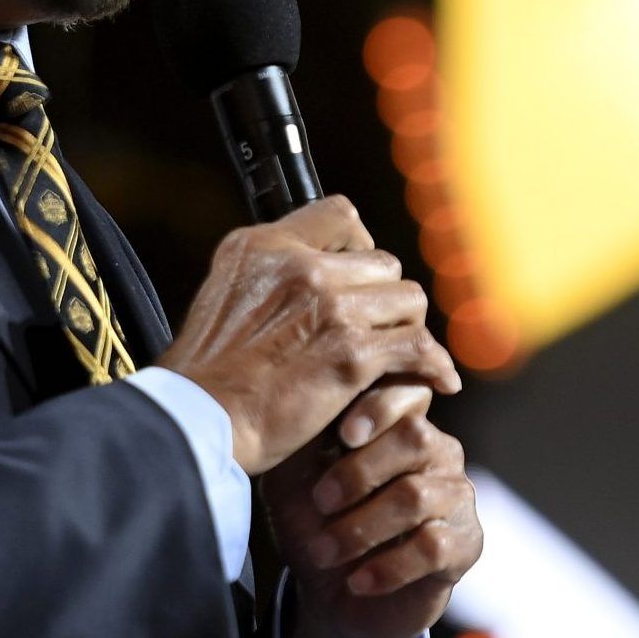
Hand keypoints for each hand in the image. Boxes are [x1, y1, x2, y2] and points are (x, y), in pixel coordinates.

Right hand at [158, 197, 459, 474]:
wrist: (199, 422)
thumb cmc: (206, 375)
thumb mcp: (222, 294)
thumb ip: (266, 274)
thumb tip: (300, 273)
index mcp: (264, 245)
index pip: (339, 215)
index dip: (359, 244)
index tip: (359, 274)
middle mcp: (301, 266)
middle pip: (382, 261)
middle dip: (384, 297)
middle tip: (378, 329)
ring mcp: (330, 307)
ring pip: (406, 299)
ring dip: (407, 329)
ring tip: (401, 354)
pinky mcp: (352, 354)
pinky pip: (419, 348)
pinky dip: (435, 365)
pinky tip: (439, 378)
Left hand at [263, 382, 483, 637]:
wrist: (334, 596)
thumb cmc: (316, 525)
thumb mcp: (295, 481)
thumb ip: (302, 440)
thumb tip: (303, 399)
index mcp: (400, 426)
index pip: (408, 393)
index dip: (379, 408)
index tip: (342, 435)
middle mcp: (438, 454)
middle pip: (415, 438)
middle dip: (360, 470)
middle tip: (320, 502)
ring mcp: (456, 498)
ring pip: (417, 496)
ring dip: (362, 527)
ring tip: (324, 552)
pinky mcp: (465, 546)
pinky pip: (433, 546)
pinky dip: (388, 566)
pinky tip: (358, 581)